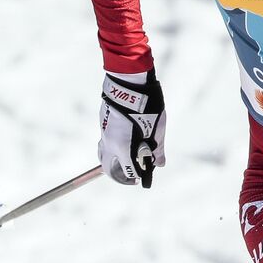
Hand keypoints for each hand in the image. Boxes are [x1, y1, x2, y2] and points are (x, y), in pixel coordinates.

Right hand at [98, 69, 165, 186]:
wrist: (129, 82)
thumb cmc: (147, 106)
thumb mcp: (157, 129)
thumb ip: (157, 148)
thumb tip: (159, 163)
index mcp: (122, 147)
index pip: (127, 171)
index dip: (135, 178)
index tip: (140, 180)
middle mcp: (109, 142)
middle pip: (107, 167)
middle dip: (118, 175)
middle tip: (130, 175)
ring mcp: (104, 132)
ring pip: (103, 154)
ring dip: (112, 162)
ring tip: (125, 161)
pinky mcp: (103, 123)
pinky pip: (104, 142)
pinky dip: (111, 148)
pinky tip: (123, 144)